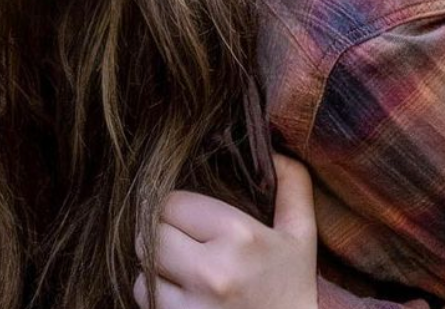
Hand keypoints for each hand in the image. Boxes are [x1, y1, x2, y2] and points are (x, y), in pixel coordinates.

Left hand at [134, 153, 318, 308]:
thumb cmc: (291, 288)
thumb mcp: (301, 234)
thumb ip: (293, 185)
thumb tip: (273, 150)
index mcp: (239, 236)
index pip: (172, 203)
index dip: (176, 205)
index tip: (189, 215)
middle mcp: (211, 272)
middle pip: (150, 236)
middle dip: (162, 235)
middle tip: (181, 240)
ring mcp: (190, 308)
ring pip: (143, 272)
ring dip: (156, 269)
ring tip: (182, 269)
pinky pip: (146, 302)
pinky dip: (157, 296)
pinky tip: (183, 295)